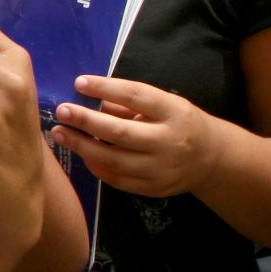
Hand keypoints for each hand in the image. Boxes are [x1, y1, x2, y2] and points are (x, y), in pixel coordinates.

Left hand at [51, 76, 225, 197]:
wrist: (210, 158)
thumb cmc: (177, 122)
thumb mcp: (162, 103)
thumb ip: (128, 102)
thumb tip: (87, 94)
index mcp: (173, 112)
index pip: (136, 96)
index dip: (106, 88)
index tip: (79, 82)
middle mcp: (169, 141)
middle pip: (121, 133)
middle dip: (86, 121)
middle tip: (61, 111)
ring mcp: (162, 169)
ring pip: (115, 161)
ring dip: (82, 147)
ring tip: (60, 133)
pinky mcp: (154, 188)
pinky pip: (118, 179)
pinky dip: (96, 166)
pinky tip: (82, 154)